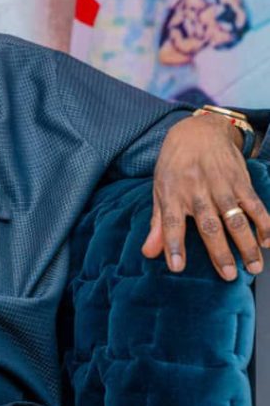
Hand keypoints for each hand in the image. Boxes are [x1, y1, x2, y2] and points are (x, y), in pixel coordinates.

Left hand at [141, 113, 269, 279]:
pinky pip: (255, 204)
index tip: (177, 267)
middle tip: (228, 275)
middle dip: (219, 252)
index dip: (174, 245)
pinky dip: (264, 223)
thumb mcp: (160, 189)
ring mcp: (220, 185)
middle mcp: (196, 191)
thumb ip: (158, 224)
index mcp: (172, 194)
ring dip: (246, 244)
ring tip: (254, 267)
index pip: (171, 223)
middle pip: (209, 225)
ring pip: (235, 218)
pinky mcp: (240, 180)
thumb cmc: (175, 165)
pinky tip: (268, 241)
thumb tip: (148, 253)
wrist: (199, 130)